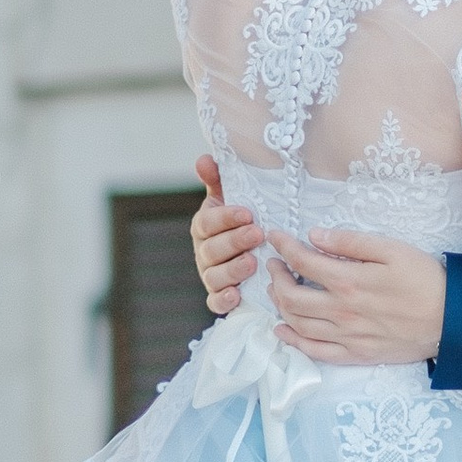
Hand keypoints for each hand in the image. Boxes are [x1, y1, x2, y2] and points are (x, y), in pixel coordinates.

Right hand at [191, 156, 262, 317]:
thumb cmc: (243, 220)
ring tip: (252, 262)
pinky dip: (224, 300)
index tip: (247, 212)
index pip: (207, 222)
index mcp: (205, 226)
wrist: (255, 249)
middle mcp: (204, 251)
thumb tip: (204, 159)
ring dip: (232, 270)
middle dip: (234, 242)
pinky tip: (236, 295)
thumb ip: (218, 179)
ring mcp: (211, 275)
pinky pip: (216, 302)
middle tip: (257, 234)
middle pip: (212, 250)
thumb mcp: (232, 196)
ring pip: (214, 276)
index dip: (225, 217)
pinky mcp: (219, 296)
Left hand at [265, 228, 446, 366]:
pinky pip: (314, 351)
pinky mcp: (355, 355)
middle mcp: (341, 311)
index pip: (302, 262)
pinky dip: (293, 341)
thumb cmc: (425, 280)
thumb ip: (350, 241)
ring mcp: (346, 336)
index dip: (283, 247)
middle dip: (276, 277)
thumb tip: (315, 236)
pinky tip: (282, 330)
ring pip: (297, 323)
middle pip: (291, 296)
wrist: (452, 320)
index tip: (276, 238)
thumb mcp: (392, 249)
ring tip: (277, 289)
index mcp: (349, 281)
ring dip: (280, 304)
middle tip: (275, 264)